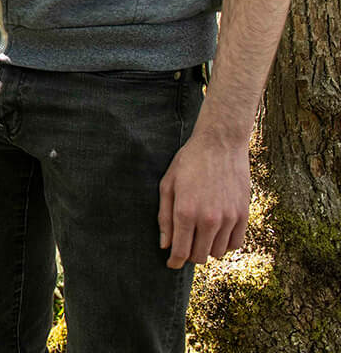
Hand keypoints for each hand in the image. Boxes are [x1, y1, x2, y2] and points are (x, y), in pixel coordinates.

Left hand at [158, 127, 249, 268]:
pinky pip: (236, 244)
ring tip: (201, 234)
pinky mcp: (244, 215)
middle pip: (199, 256)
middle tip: (185, 244)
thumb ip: (165, 217)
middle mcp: (209, 219)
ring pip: (218, 252)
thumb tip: (165, 245)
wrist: (220, 145)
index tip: (171, 264)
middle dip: (189, 254)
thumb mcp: (168, 185)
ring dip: (208, 248)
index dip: (174, 262)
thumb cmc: (189, 163)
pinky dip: (226, 244)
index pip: (181, 251)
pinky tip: (217, 232)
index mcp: (186, 212)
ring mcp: (229, 218)